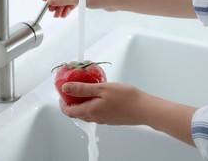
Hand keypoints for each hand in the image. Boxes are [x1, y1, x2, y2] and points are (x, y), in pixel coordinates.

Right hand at [42, 0, 113, 17]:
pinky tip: (65, 14)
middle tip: (51, 10)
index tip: (45, 0)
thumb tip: (52, 1)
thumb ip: (63, 0)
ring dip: (62, 6)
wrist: (113, 0)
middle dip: (56, 2)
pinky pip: (74, 1)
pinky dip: (69, 7)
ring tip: (57, 15)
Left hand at [58, 82, 197, 145]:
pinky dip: (93, 104)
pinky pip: (97, 112)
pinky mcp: (112, 118)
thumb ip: (83, 88)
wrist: (145, 109)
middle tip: (73, 89)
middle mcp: (96, 118)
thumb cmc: (126, 97)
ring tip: (86, 89)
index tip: (62, 93)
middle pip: (77, 113)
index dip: (62, 103)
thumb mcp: (102, 88)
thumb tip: (65, 88)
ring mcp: (105, 119)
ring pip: (87, 113)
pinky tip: (100, 95)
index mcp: (91, 111)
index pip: (69, 111)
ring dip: (82, 103)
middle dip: (72, 102)